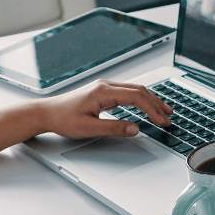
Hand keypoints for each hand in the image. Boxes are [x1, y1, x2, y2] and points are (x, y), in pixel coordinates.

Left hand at [33, 81, 172, 138]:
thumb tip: (135, 129)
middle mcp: (105, 85)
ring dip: (150, 99)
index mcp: (103, 92)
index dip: (152, 110)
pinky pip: (126, 91)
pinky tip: (145, 105)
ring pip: (134, 89)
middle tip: (168, 117)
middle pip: (139, 90)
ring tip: (163, 111)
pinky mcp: (101, 91)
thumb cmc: (63, 119)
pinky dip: (140, 98)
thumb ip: (114, 128)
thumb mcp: (89, 128)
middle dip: (156, 103)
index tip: (162, 121)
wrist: (46, 113)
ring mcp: (103, 87)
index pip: (136, 98)